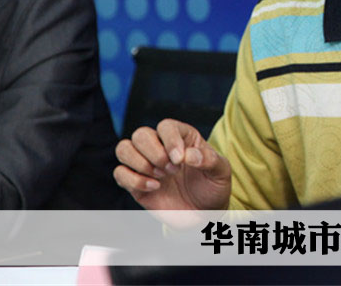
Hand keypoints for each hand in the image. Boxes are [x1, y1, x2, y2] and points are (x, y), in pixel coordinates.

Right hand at [114, 119, 230, 210]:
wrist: (204, 214)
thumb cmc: (213, 187)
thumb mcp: (221, 172)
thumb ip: (209, 159)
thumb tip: (188, 155)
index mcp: (182, 137)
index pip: (166, 126)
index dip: (169, 140)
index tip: (179, 160)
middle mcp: (161, 147)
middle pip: (141, 134)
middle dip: (154, 153)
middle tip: (171, 170)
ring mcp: (146, 165)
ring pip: (124, 148)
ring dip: (139, 163)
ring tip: (161, 177)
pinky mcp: (135, 184)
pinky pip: (119, 173)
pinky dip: (133, 180)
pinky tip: (154, 187)